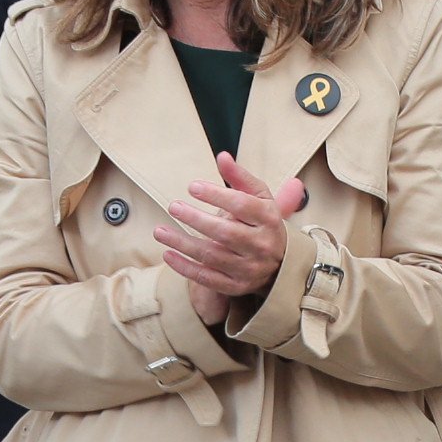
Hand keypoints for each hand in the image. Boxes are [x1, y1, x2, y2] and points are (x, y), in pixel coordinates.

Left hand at [158, 148, 306, 327]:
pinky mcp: (237, 286)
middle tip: (173, 206)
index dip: (215, 195)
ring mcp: (249, 268)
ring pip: (212, 256)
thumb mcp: (260, 197)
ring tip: (159, 231)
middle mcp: (261, 245)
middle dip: (196, 219)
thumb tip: (222, 156)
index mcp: (269, 219)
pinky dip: (185, 268)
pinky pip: (208, 278)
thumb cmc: (264, 223)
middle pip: (225, 233)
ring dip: (183, 243)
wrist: (282, 263)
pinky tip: (167, 254)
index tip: (192, 187)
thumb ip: (240, 177)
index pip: (241, 205)